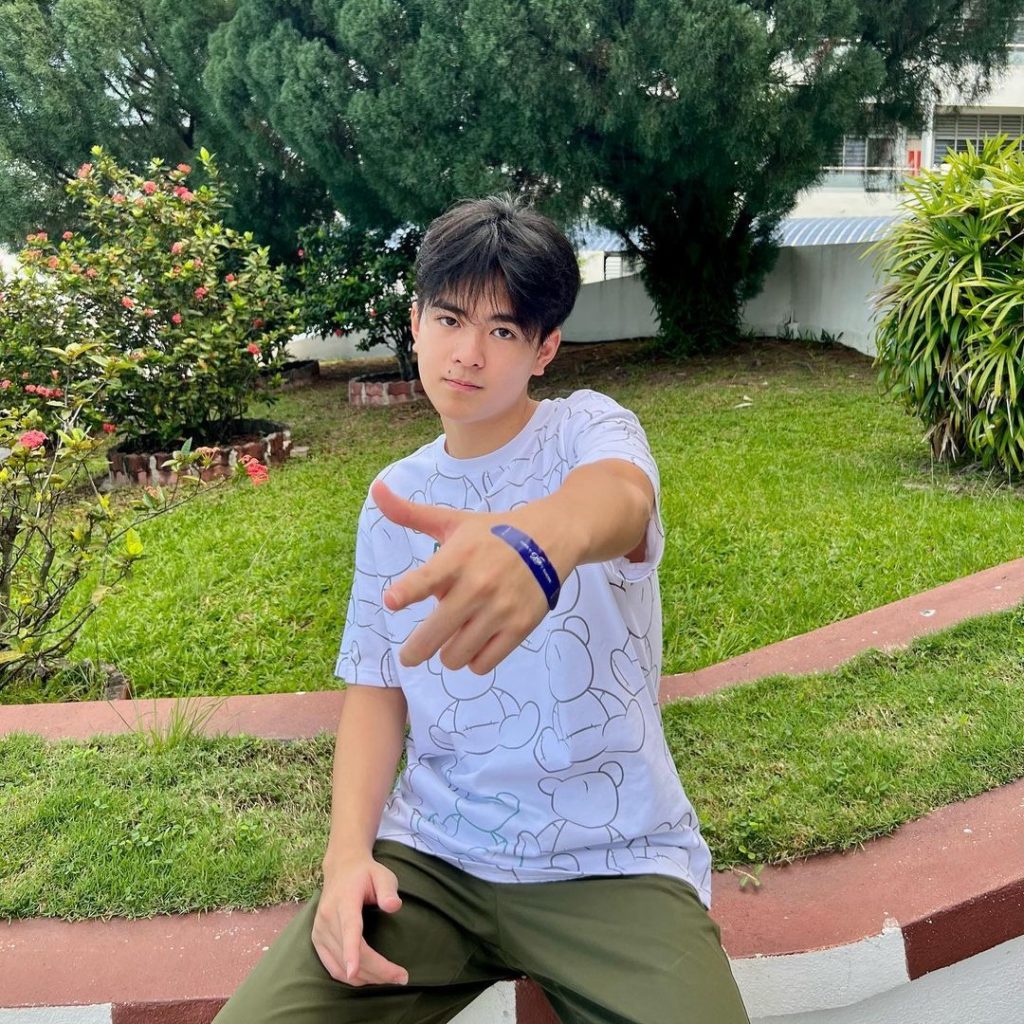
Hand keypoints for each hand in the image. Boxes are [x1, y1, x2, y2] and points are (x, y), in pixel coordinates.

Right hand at [311, 853, 407, 986]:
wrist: (341, 868)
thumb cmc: (366, 873)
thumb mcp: (382, 875)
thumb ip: (388, 890)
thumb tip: (394, 906)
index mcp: (344, 901)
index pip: (348, 928)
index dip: (351, 951)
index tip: (353, 970)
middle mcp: (327, 917)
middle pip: (350, 953)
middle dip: (377, 971)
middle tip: (402, 978)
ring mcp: (319, 930)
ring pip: (340, 966)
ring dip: (366, 977)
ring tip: (390, 978)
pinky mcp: (317, 940)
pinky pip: (331, 967)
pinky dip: (350, 978)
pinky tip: (369, 978)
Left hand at [372, 480, 569, 673]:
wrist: (550, 538)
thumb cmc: (492, 533)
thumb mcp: (452, 521)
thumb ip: (410, 514)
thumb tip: (376, 490)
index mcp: (457, 558)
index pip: (427, 578)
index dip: (406, 592)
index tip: (391, 601)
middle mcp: (477, 585)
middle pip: (433, 635)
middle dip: (414, 651)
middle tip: (409, 655)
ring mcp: (500, 609)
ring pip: (455, 656)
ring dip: (447, 653)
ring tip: (452, 639)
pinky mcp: (520, 627)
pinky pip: (482, 664)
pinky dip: (473, 659)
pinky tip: (474, 643)